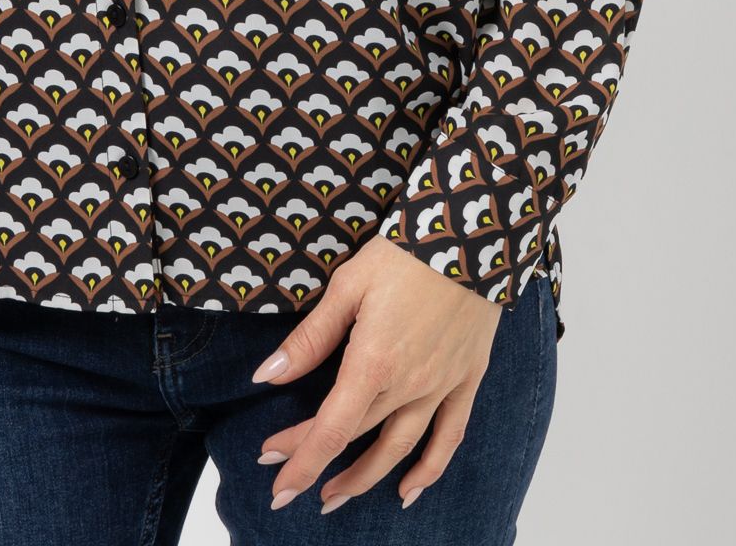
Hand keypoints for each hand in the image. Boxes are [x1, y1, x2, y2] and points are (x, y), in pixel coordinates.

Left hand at [249, 236, 500, 513]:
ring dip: (365, 479)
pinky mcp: (466, 381)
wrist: (469, 236)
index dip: (301, 461)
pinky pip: (449, 438)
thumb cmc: (403, 255)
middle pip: (356, 438)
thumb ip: (309, 339)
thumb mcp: (346, 287)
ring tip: (335, 498)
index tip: (277, 485)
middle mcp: (408, 386)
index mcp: (372, 363)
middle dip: (317, 460)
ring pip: (399, 449)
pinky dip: (429, 470)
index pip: (330, 430)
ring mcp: (440, 388)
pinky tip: (409, 490)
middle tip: (286, 473)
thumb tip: (266, 376)